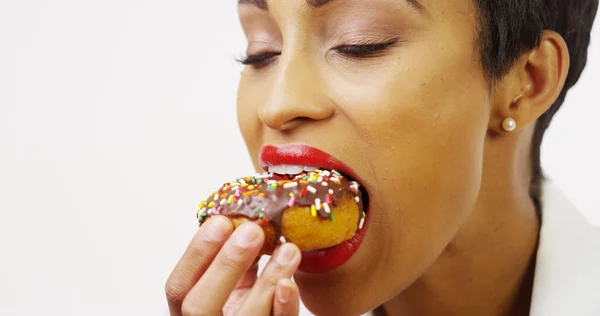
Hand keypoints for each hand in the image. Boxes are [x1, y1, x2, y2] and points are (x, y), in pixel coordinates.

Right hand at [165, 215, 301, 315]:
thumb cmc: (242, 305)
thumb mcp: (226, 286)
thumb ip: (228, 262)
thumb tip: (242, 218)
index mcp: (191, 311)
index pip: (178, 287)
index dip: (196, 254)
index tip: (221, 221)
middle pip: (200, 305)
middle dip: (225, 264)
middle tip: (252, 231)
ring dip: (268, 278)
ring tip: (288, 249)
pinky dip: (284, 306)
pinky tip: (289, 283)